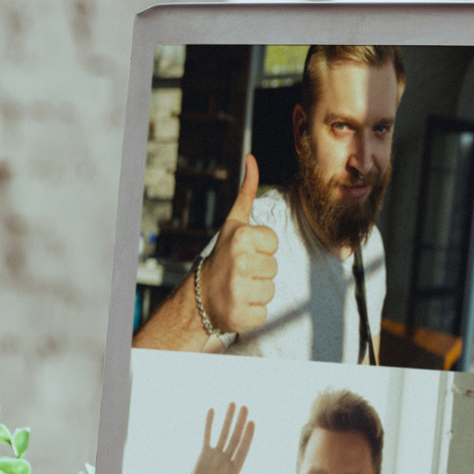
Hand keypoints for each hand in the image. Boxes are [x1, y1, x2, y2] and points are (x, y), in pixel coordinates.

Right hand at [177, 402, 257, 473]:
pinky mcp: (202, 458)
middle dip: (239, 423)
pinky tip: (212, 410)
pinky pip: (207, 438)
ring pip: (222, 434)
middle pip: (235, 439)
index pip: (242, 451)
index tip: (252, 423)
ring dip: (227, 419)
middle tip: (245, 406)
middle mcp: (225, 463)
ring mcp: (214, 458)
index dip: (247, 438)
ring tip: (233, 403)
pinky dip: (209, 425)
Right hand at [202, 155, 279, 334]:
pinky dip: (253, 312)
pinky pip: (265, 312)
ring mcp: (240, 290)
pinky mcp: (242, 315)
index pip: (274, 244)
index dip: (262, 249)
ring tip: (240, 287)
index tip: (244, 252)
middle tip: (240, 272)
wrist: (199, 296)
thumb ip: (246, 192)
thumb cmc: (222, 256)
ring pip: (271, 290)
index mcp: (241, 237)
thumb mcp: (233, 223)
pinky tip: (239, 304)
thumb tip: (252, 158)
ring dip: (258, 292)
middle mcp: (240, 262)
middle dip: (260, 271)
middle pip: (274, 267)